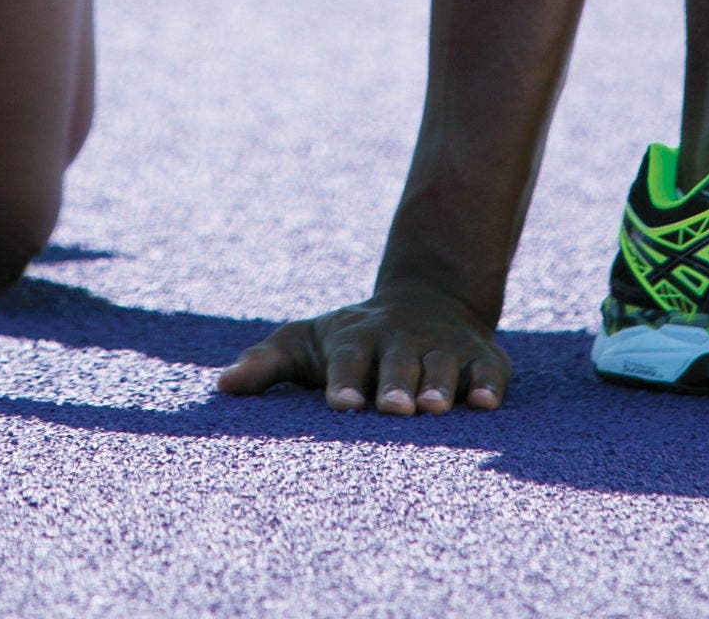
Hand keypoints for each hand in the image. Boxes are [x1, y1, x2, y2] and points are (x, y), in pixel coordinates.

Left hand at [216, 280, 510, 414]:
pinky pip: (487, 370)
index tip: (339, 406)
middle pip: (397, 363)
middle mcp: (400, 340)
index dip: (343, 382)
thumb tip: (220, 387)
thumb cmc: (354, 339)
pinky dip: (487, 384)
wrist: (428, 299)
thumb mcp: (307, 341)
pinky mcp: (481, 357)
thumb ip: (266, 362)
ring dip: (439, 386)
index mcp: (356, 339)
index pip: (346, 360)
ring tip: (434, 409)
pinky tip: (485, 402)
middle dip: (395, 385)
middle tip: (393, 409)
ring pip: (442, 365)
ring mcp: (443, 347)